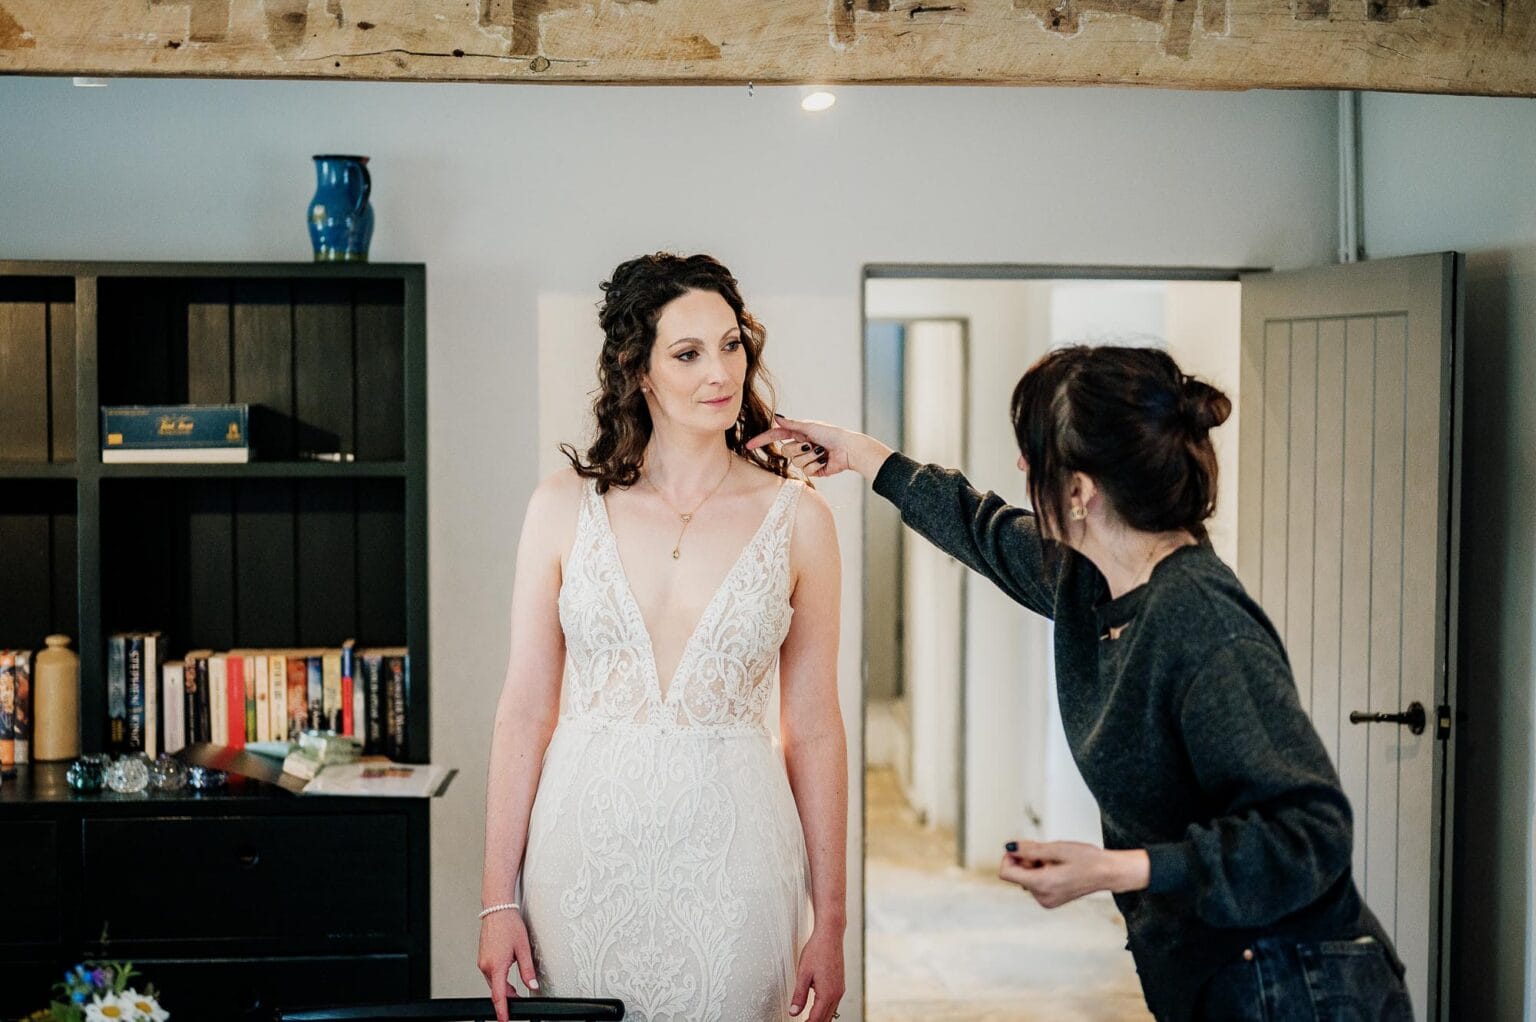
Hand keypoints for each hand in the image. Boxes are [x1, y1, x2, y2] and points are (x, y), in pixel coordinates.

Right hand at [477, 908, 538, 1021]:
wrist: (497, 909)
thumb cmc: (509, 925)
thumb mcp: (523, 948)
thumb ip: (527, 970)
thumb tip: (532, 984)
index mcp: (496, 966)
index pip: (499, 995)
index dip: (502, 1010)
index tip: (504, 1019)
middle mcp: (486, 966)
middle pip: (496, 989)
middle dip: (508, 997)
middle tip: (520, 1000)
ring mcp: (483, 962)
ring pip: (493, 982)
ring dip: (503, 987)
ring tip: (516, 990)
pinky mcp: (483, 958)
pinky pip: (490, 973)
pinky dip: (499, 978)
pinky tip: (507, 974)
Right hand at [746, 414, 891, 480]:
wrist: (848, 449)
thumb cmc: (832, 434)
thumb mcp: (810, 427)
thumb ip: (792, 424)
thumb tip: (776, 417)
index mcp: (798, 433)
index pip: (775, 436)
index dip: (762, 440)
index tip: (749, 445)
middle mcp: (801, 445)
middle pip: (786, 451)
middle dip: (798, 449)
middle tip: (811, 444)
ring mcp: (806, 458)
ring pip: (796, 462)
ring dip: (810, 457)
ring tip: (822, 452)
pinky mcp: (814, 470)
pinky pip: (806, 471)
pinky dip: (816, 465)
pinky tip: (825, 460)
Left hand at [789, 926, 844, 1020]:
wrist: (830, 935)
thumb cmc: (817, 950)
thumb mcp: (803, 974)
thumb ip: (799, 996)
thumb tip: (794, 1012)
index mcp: (827, 993)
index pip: (816, 1019)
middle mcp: (837, 993)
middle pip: (826, 1019)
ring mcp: (840, 989)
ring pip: (832, 1012)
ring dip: (821, 1018)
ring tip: (808, 1020)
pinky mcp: (840, 984)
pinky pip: (834, 1004)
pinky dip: (826, 1010)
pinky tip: (818, 1008)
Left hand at [998, 840, 1149, 908]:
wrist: (1107, 873)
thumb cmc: (1085, 858)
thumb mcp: (1056, 848)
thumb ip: (1030, 849)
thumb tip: (1008, 848)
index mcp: (1042, 885)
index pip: (1006, 873)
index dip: (1009, 858)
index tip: (1023, 848)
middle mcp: (1041, 897)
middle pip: (1016, 875)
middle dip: (1026, 860)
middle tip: (1047, 853)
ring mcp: (1046, 901)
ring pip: (1026, 878)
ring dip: (1034, 866)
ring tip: (1056, 861)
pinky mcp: (1050, 901)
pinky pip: (1035, 884)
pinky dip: (1040, 873)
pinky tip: (1058, 869)